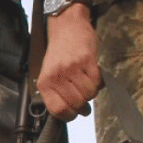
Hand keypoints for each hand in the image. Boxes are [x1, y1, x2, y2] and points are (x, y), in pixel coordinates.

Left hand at [38, 5, 100, 120]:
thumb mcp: (49, 74)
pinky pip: (97, 81)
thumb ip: (57, 93)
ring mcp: (71, 67)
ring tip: (87, 85)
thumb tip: (71, 113)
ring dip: (91, 93)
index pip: (57, 110)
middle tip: (84, 101)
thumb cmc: (59, 52)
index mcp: (44, 83)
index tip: (74, 113)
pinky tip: (93, 76)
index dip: (69, 116)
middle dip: (83, 105)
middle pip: (75, 103)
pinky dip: (98, 83)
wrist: (66, 26)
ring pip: (88, 94)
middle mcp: (56, 76)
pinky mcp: (86, 60)